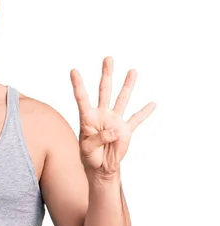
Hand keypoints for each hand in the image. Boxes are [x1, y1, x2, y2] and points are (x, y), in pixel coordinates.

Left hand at [70, 56, 155, 177]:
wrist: (100, 166)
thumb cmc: (89, 156)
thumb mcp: (87, 149)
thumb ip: (97, 139)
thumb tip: (114, 130)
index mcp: (87, 118)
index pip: (82, 98)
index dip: (78, 85)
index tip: (73, 70)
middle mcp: (102, 115)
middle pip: (104, 90)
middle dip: (106, 74)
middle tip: (108, 58)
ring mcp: (115, 121)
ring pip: (122, 99)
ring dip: (127, 85)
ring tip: (132, 70)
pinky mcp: (126, 130)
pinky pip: (137, 119)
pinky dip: (145, 112)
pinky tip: (153, 104)